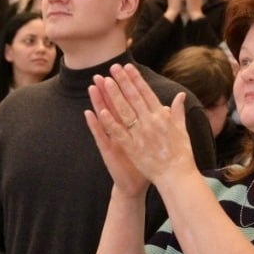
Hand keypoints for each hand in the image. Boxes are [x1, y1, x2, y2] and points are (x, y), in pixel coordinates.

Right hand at [84, 78, 149, 197]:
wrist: (136, 184)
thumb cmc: (145, 161)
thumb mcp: (152, 140)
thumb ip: (157, 122)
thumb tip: (164, 107)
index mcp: (132, 126)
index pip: (129, 101)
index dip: (126, 86)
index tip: (124, 69)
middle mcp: (120, 130)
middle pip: (114, 105)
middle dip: (109, 89)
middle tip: (102, 72)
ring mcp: (112, 139)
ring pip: (104, 117)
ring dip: (98, 102)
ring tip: (92, 87)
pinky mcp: (108, 150)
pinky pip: (100, 136)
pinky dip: (95, 125)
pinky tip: (89, 113)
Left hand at [86, 64, 192, 185]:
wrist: (177, 176)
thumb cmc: (181, 154)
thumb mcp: (182, 130)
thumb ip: (178, 111)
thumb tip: (180, 95)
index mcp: (162, 117)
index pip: (146, 93)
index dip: (136, 79)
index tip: (128, 67)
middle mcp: (151, 122)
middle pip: (134, 98)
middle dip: (123, 81)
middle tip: (113, 68)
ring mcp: (141, 135)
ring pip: (124, 111)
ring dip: (113, 96)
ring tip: (104, 82)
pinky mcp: (132, 148)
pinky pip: (119, 133)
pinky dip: (110, 122)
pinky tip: (101, 111)